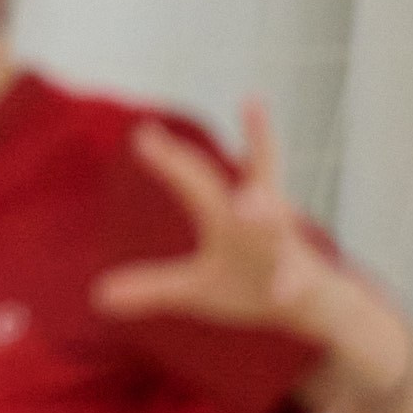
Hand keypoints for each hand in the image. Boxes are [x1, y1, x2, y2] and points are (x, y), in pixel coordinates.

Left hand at [90, 99, 338, 335]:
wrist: (315, 311)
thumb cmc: (253, 287)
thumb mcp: (197, 291)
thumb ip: (152, 287)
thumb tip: (98, 297)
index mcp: (229, 216)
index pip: (197, 179)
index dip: (170, 157)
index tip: (143, 133)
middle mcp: (261, 223)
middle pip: (259, 174)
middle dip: (255, 140)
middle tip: (252, 100)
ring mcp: (285, 251)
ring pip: (278, 225)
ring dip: (264, 212)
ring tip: (246, 206)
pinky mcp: (303, 284)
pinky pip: (295, 282)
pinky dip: (288, 285)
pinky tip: (279, 293)